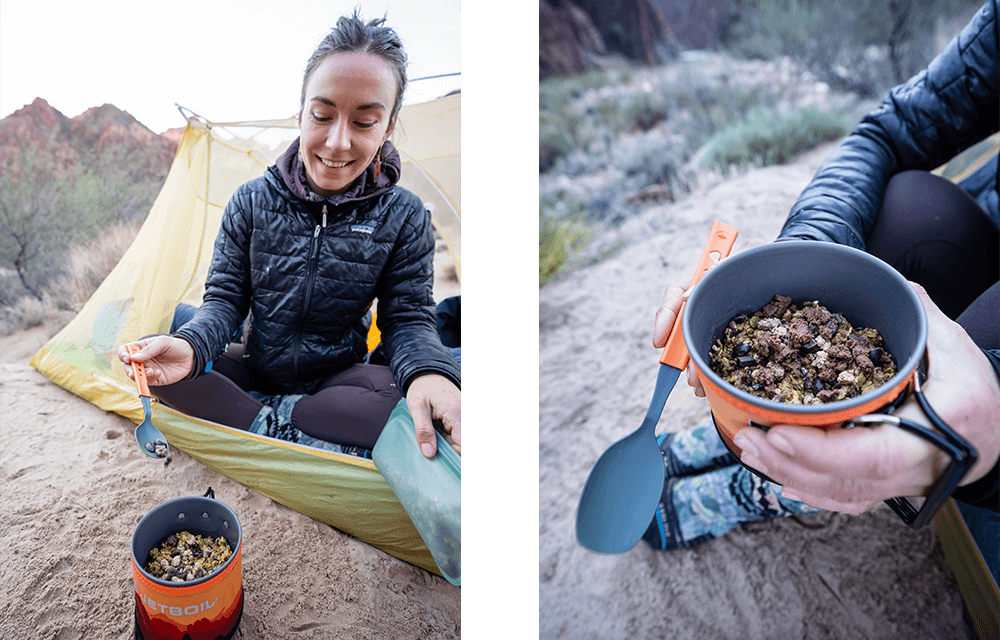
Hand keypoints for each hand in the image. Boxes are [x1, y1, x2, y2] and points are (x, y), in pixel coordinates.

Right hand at [118, 336, 195, 385]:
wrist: (192, 356)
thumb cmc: (176, 346)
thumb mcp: (163, 343)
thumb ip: (149, 350)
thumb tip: (133, 358)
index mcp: (140, 348)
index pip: (124, 351)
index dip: (122, 355)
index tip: (127, 358)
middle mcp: (142, 360)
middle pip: (127, 366)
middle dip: (129, 370)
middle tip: (135, 372)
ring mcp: (148, 370)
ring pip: (136, 376)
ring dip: (140, 376)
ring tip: (152, 371)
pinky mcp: (155, 379)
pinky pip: (147, 382)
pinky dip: (149, 379)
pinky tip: (158, 373)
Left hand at [406, 373, 460, 457]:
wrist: (428, 372)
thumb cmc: (423, 387)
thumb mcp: (417, 407)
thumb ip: (423, 430)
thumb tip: (429, 453)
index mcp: (456, 413)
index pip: (462, 444)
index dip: (452, 453)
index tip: (438, 455)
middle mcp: (464, 414)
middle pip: (460, 444)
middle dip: (446, 447)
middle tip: (430, 439)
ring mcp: (463, 415)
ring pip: (458, 440)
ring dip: (446, 441)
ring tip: (433, 429)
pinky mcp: (461, 417)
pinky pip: (456, 433)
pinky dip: (447, 435)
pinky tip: (437, 428)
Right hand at [653, 239, 764, 397]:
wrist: (783, 267)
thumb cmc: (763, 256)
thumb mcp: (750, 250)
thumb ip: (728, 261)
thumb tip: (694, 290)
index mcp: (701, 280)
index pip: (674, 298)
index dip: (664, 320)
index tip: (658, 342)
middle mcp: (702, 302)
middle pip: (681, 329)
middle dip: (680, 356)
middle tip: (687, 375)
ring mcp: (713, 319)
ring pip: (694, 345)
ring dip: (692, 368)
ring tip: (698, 385)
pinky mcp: (727, 336)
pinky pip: (713, 354)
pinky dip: (708, 371)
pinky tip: (709, 385)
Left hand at [733, 281, 999, 513]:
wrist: (999, 434)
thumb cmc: (977, 389)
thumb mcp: (956, 348)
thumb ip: (921, 318)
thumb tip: (893, 285)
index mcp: (935, 431)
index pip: (871, 456)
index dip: (820, 451)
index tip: (778, 433)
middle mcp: (914, 468)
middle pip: (844, 481)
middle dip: (788, 462)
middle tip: (746, 437)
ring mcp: (898, 485)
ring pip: (838, 493)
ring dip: (788, 474)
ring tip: (748, 448)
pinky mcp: (886, 489)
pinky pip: (843, 499)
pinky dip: (807, 490)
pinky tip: (776, 473)